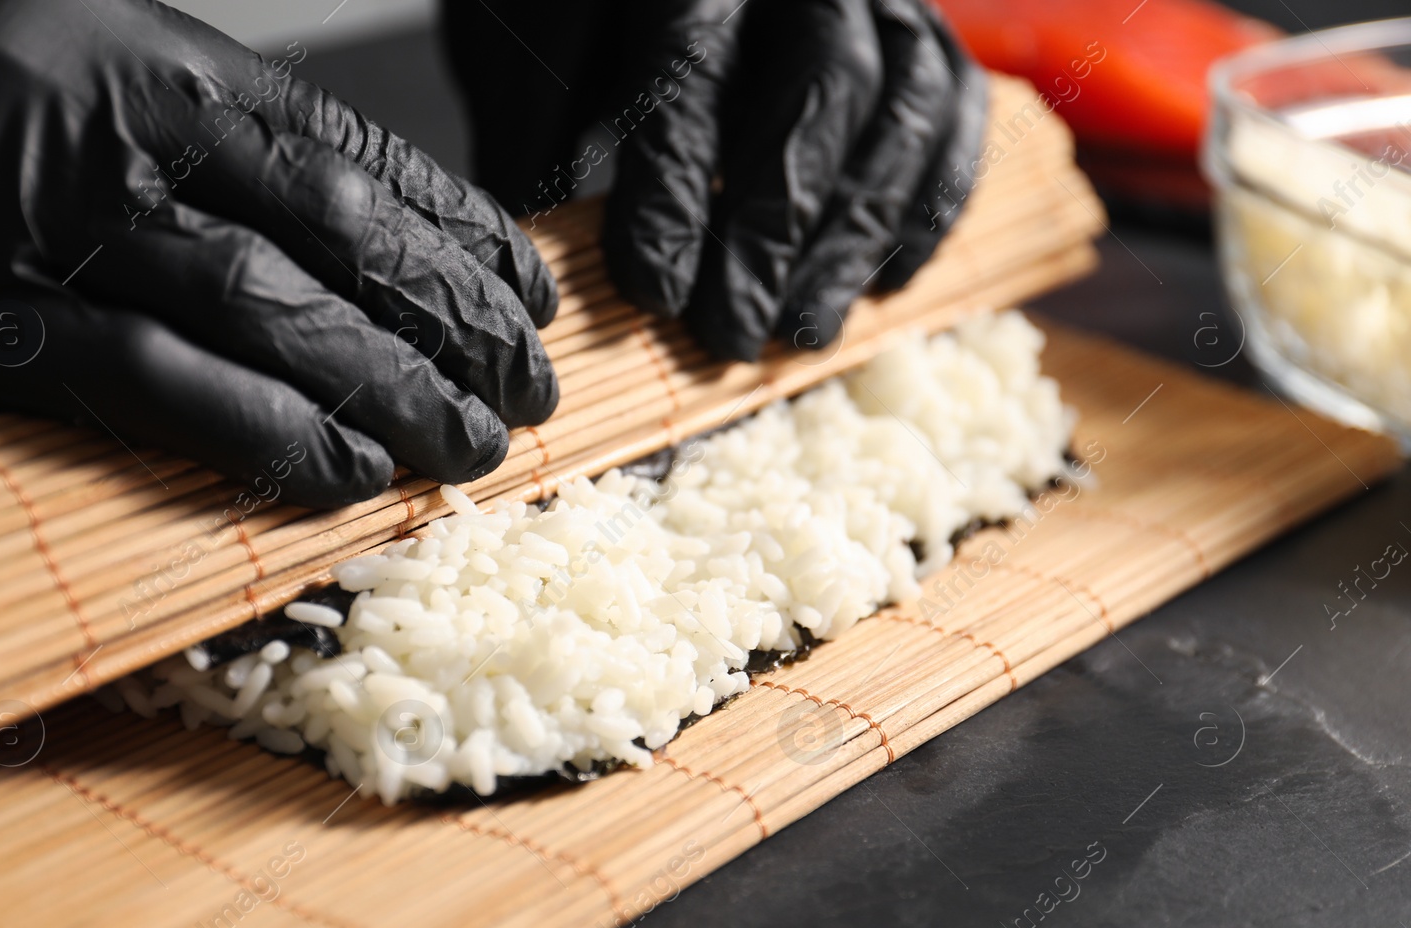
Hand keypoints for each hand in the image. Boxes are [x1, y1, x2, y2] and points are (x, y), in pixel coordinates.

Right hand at [0, 0, 558, 507]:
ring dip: (384, 389)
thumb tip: (380, 251)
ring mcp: (37, 220)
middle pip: (331, 235)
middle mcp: (104, 123)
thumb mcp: (90, 98)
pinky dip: (259, 431)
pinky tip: (340, 474)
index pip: (351, 153)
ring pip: (264, 311)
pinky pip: (148, 382)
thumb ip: (218, 158)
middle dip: (450, 323)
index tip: (527, 293)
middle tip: (520, 389)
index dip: (458, 233)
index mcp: (147, 59)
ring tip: (462, 445)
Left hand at [443, 0, 983, 359]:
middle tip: (733, 337)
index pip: (689, 76)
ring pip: (899, 115)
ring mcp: (883, 0)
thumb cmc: (598, 6)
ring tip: (804, 335)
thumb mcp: (534, 33)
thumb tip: (528, 232)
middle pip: (816, 95)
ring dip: (854, 239)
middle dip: (773, 232)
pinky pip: (956, 120)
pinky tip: (887, 285)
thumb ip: (534, 117)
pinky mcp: (931, 37)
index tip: (657, 292)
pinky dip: (930, 207)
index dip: (675, 192)